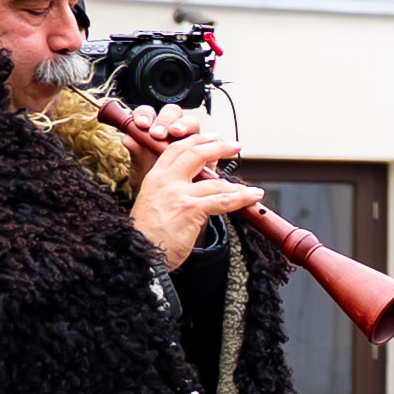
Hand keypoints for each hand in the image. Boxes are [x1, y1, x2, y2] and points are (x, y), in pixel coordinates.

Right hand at [130, 128, 260, 270]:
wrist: (139, 255)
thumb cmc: (148, 235)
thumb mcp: (153, 203)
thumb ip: (171, 190)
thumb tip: (197, 185)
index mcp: (155, 178)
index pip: (176, 149)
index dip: (197, 140)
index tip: (213, 138)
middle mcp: (165, 181)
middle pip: (195, 153)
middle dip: (218, 147)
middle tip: (234, 146)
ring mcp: (178, 194)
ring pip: (214, 182)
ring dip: (237, 186)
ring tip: (252, 189)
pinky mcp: (190, 209)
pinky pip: (222, 201)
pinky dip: (242, 198)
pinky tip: (254, 196)